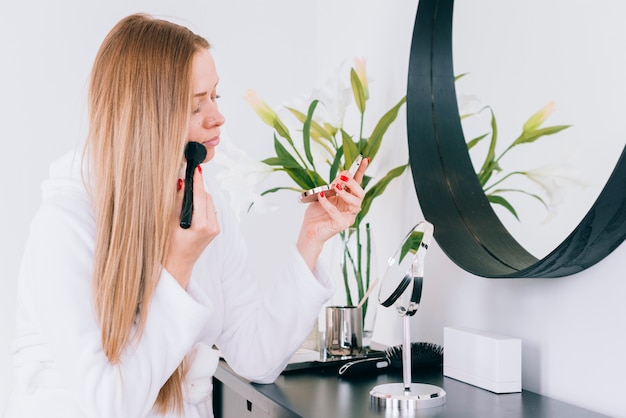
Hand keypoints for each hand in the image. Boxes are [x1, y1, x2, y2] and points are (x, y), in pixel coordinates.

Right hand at [165, 165, 219, 287]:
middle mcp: (212, 227)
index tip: (196, 169)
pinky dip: (202, 204)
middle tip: (186, 179)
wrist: (178, 265)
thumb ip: (177, 202)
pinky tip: (192, 205)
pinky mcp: (215, 230)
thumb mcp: (169, 223)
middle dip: (197, 188)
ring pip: (210, 203)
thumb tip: (181, 183)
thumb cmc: (169, 247)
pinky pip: (210, 210)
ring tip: (187, 193)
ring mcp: (216, 229)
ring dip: (200, 196)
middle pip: (206, 197)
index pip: (200, 196)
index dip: (198, 181)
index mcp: (202, 226)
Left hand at [297, 158, 369, 269]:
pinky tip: (321, 196)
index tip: (363, 159)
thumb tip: (343, 174)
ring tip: (335, 187)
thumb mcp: (324, 194)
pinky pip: (336, 212)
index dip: (360, 171)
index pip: (357, 183)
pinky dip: (328, 203)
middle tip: (341, 178)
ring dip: (346, 193)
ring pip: (356, 203)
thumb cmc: (316, 214)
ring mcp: (348, 217)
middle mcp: (350, 208)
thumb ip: (333, 185)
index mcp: (347, 199)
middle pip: (360, 193)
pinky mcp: (341, 224)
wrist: (308, 231)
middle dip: (353, 183)